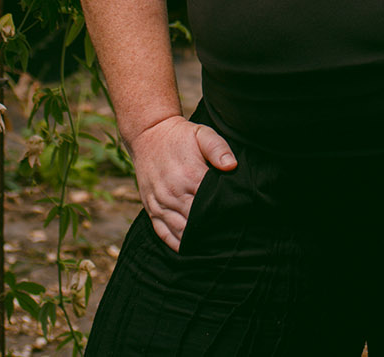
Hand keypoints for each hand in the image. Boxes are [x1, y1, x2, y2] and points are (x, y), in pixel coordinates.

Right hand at [126, 114, 236, 251]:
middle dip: (211, 231)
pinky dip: (175, 243)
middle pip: (196, 223)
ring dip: (195, 240)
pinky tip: (188, 248)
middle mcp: (173, 193)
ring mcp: (160, 202)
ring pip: (180, 231)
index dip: (223, 215)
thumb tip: (232, 166)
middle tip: (227, 239)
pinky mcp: (150, 207)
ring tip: (211, 246)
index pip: (210, 205)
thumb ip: (219, 149)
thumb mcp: (203, 134)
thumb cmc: (180, 136)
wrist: (148, 134)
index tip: (235, 221)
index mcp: (190, 176)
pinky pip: (162, 232)